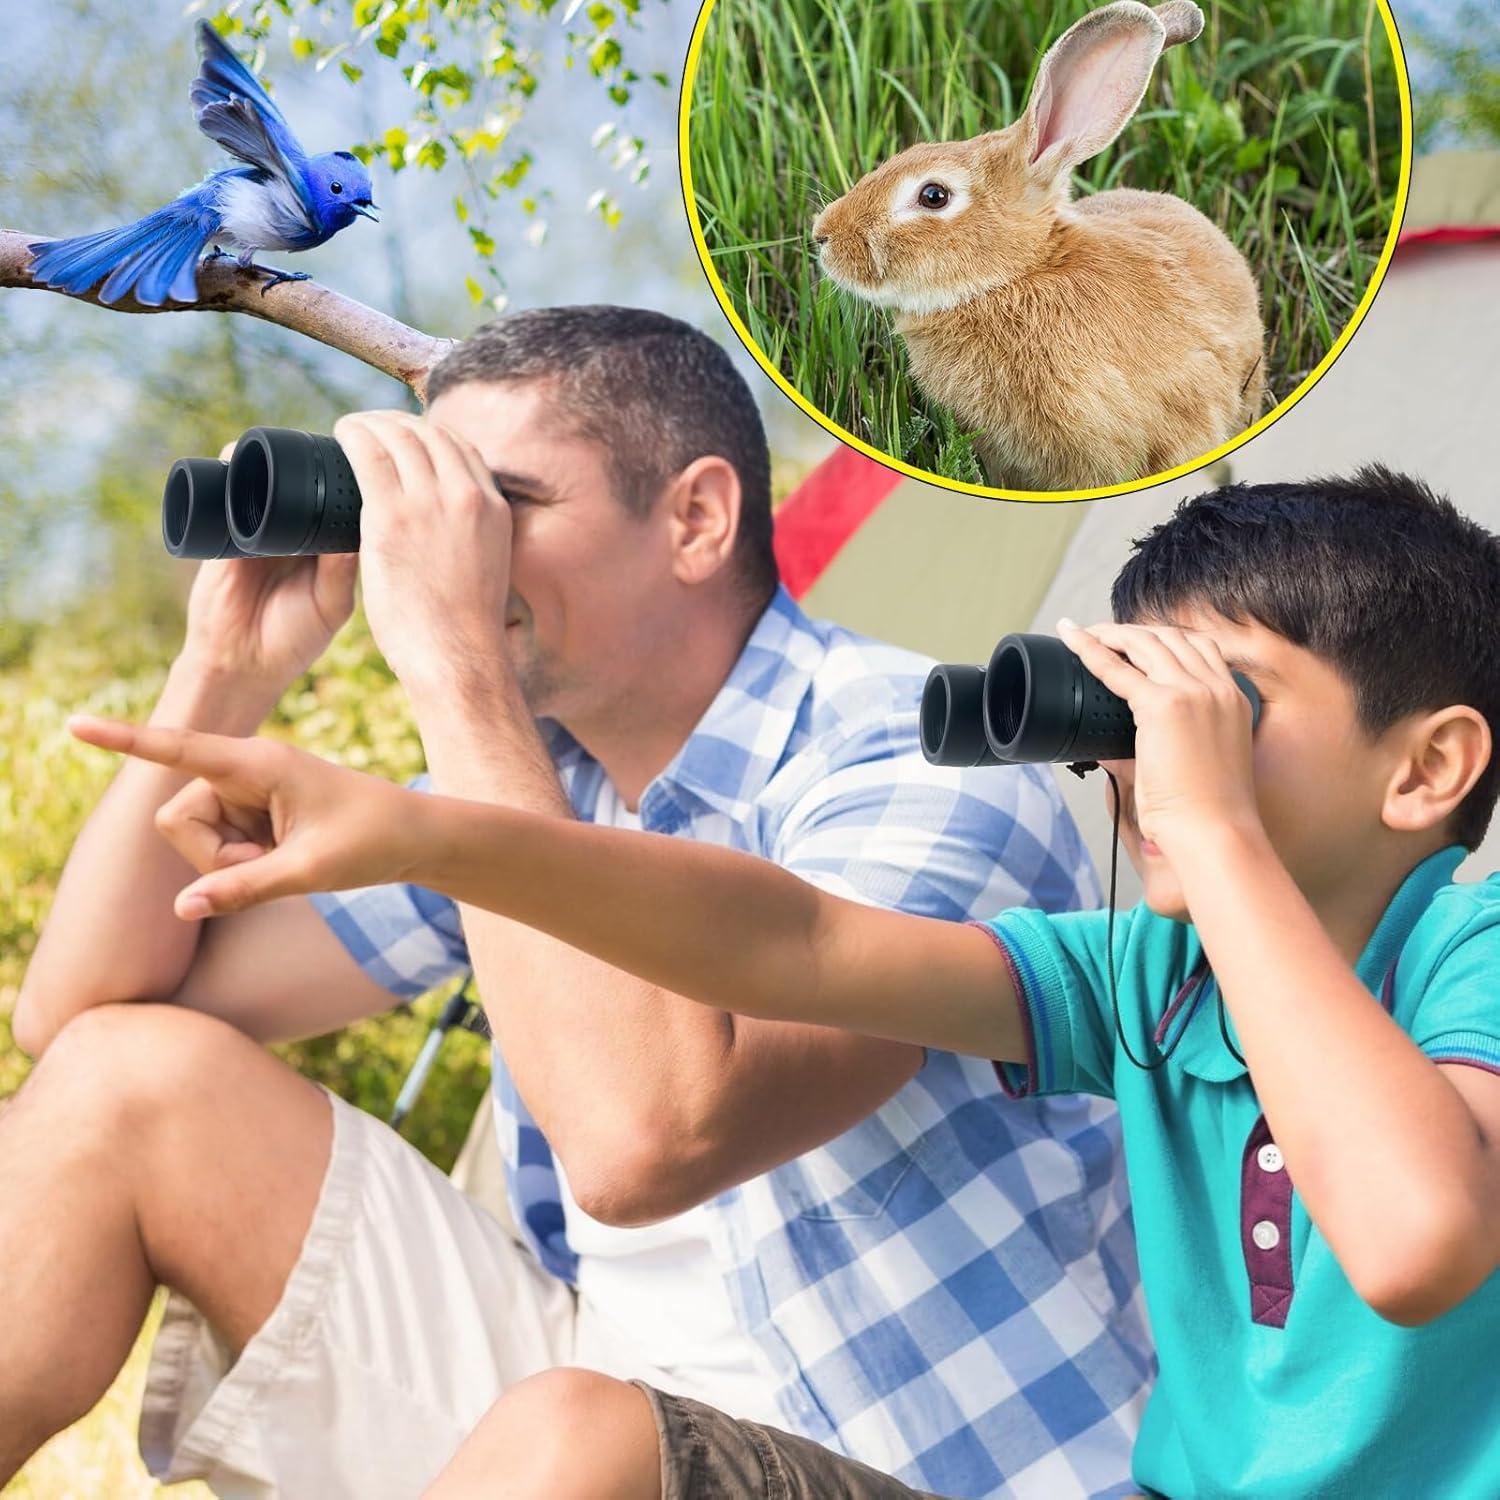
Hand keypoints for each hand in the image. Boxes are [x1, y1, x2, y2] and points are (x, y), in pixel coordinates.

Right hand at [66, 715, 417, 918]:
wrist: (413, 837)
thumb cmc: (371, 841)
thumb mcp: (309, 871)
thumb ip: (243, 888)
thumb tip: (181, 908)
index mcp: (258, 763)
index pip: (179, 749)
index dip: (126, 741)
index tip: (75, 724)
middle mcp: (243, 770)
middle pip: (178, 819)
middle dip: (212, 855)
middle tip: (271, 864)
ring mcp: (244, 792)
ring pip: (195, 840)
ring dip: (231, 863)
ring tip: (285, 859)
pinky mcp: (249, 813)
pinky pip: (217, 848)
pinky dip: (242, 865)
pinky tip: (284, 857)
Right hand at [179, 442, 357, 689]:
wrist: (242, 663)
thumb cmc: (295, 639)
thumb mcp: (331, 605)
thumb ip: (342, 572)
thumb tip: (361, 528)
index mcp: (324, 547)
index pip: (337, 503)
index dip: (347, 480)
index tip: (360, 457)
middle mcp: (293, 533)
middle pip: (299, 484)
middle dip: (307, 461)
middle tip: (320, 439)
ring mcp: (256, 531)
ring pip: (260, 482)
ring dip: (265, 459)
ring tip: (276, 442)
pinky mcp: (223, 536)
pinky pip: (223, 495)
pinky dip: (227, 471)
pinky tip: (233, 456)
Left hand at [331, 411, 513, 692]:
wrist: (459, 657)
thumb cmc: (466, 630)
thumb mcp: (487, 570)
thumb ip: (472, 543)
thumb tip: (452, 541)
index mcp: (494, 509)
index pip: (462, 450)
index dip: (430, 435)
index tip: (408, 439)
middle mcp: (468, 496)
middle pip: (431, 433)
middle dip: (399, 422)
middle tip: (373, 426)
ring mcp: (431, 502)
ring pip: (399, 436)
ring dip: (373, 422)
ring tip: (353, 427)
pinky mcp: (393, 516)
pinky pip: (369, 455)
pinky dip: (354, 435)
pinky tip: (341, 432)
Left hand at [1057, 618, 1261, 852]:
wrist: (1216, 831)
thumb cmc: (1207, 811)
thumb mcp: (1197, 764)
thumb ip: (1160, 748)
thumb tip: (1109, 749)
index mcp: (1233, 699)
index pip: (1200, 647)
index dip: (1164, 638)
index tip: (1137, 641)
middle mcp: (1217, 688)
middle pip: (1170, 637)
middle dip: (1133, 631)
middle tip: (1102, 634)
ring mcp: (1193, 692)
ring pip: (1145, 643)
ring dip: (1110, 634)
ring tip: (1084, 634)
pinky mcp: (1164, 706)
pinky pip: (1117, 669)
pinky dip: (1090, 650)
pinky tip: (1072, 641)